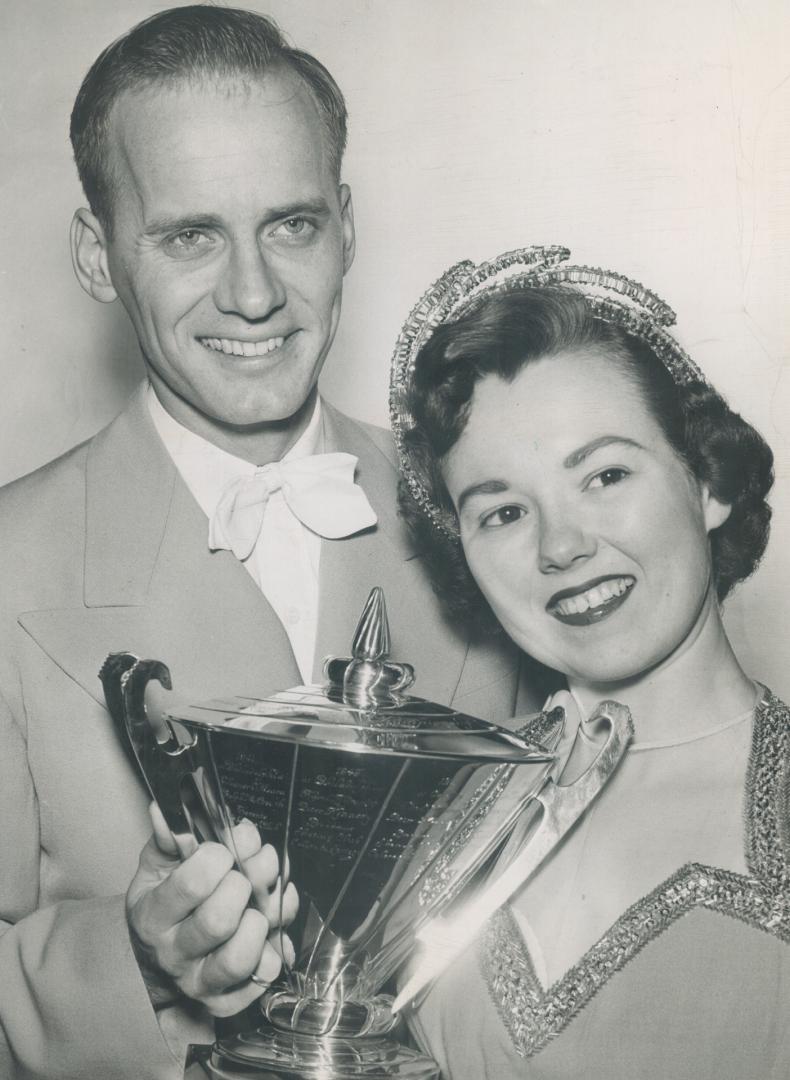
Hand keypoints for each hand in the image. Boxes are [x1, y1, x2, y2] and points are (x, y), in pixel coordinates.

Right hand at [126, 803, 298, 1016]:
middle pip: (219, 919)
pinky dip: (278, 947)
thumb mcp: (157, 868)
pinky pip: (263, 978)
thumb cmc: (164, 904)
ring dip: (264, 917)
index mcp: (154, 916)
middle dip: (247, 882)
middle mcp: (175, 953)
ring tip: (263, 898)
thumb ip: (167, 839)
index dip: (218, 856)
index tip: (224, 848)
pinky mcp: (227, 1000)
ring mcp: (201, 981)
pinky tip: (271, 924)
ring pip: (241, 957)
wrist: (156, 958)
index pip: (191, 884)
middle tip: (252, 868)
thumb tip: (165, 812)